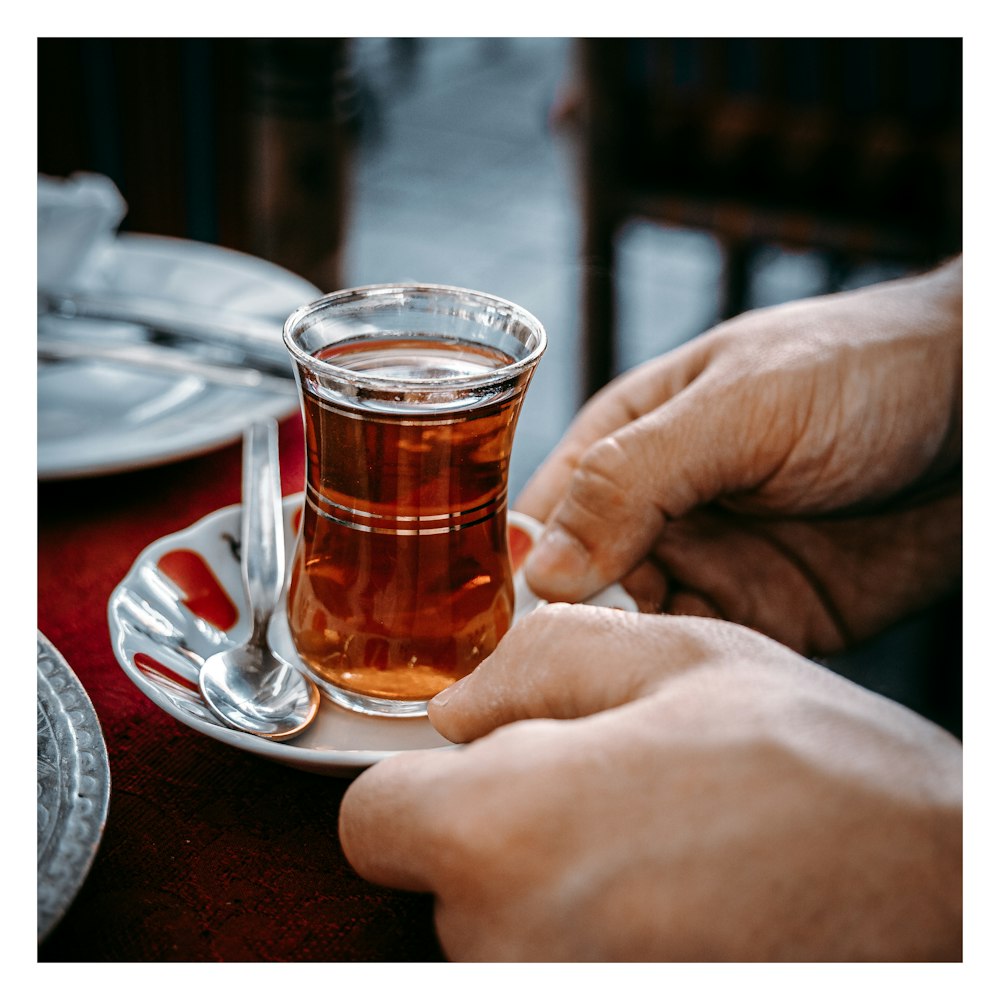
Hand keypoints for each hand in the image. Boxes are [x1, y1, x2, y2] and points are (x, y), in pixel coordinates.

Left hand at [338, 605, 961, 960]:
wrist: (950, 899)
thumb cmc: (826, 778)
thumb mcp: (676, 658)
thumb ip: (536, 662)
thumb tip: (459, 704)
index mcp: (506, 832)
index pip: (371, 821)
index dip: (422, 785)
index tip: (482, 769)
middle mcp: (509, 950)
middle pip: (440, 880)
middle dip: (499, 832)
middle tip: (610, 795)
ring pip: (496, 934)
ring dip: (551, 891)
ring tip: (659, 850)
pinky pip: (552, 967)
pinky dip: (592, 938)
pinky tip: (673, 905)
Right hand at [517, 259, 961, 656]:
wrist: (985, 413)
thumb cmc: (860, 371)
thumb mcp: (737, 407)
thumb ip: (633, 479)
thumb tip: (538, 566)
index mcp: (628, 443)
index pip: (540, 516)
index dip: (511, 572)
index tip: (491, 636)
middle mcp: (659, 513)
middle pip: (580, 590)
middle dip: (567, 637)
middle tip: (554, 685)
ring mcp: (713, 567)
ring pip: (638, 637)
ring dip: (632, 666)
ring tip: (627, 690)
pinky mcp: (770, 616)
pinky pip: (709, 661)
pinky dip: (694, 680)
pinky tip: (693, 688)